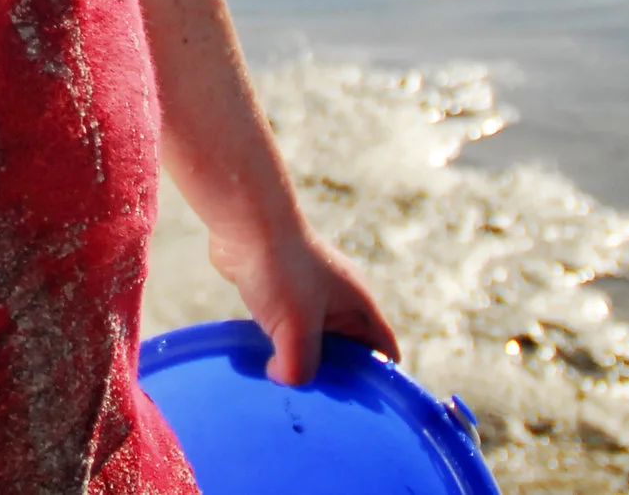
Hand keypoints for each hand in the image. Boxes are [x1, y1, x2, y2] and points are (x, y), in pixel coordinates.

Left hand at [208, 224, 398, 386]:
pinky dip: (278, 342)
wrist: (245, 220)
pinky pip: (286, 326)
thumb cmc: (280, 268)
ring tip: (282, 380)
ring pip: (314, 339)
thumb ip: (299, 366)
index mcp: (359, 306)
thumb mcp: (297, 327)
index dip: (377, 381)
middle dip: (332, 374)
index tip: (356, 408)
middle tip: (312, 400)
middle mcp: (340, 299)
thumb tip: (284, 379)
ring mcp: (310, 293)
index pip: (383, 351)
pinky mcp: (281, 290)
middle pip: (347, 350)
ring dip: (300, 357)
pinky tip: (260, 357)